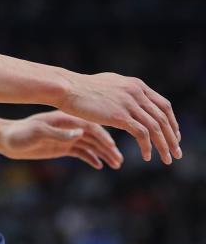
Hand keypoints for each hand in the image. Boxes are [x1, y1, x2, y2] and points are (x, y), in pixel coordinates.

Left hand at [0, 111, 122, 168]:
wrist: (6, 140)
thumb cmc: (20, 134)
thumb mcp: (38, 133)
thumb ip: (58, 133)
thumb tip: (80, 133)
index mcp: (65, 119)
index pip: (90, 125)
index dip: (103, 135)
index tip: (112, 146)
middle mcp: (69, 127)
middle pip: (94, 136)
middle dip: (107, 147)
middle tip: (119, 160)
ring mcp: (66, 137)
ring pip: (90, 145)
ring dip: (103, 154)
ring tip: (116, 164)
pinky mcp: (62, 147)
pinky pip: (81, 152)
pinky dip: (91, 158)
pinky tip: (100, 166)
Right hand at [59, 72, 179, 163]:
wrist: (66, 88)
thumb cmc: (81, 88)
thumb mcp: (109, 85)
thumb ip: (124, 92)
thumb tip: (131, 96)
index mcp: (136, 85)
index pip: (164, 105)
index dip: (171, 122)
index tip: (174, 136)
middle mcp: (136, 92)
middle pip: (163, 118)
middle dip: (172, 137)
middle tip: (176, 152)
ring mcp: (129, 103)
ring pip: (155, 128)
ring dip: (164, 145)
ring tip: (166, 159)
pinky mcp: (119, 116)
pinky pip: (141, 134)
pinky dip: (147, 146)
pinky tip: (147, 156)